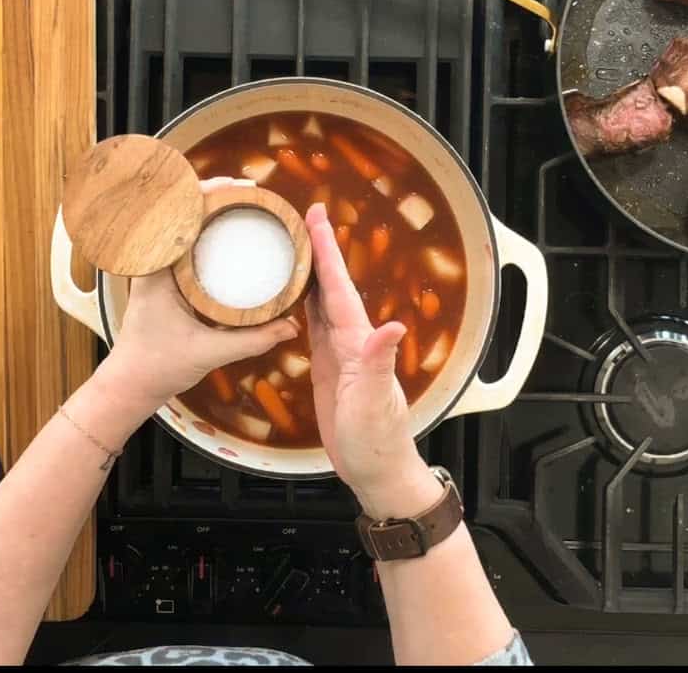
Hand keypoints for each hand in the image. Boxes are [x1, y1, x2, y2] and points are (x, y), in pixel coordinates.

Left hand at [97, 178, 298, 415]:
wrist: (130, 384)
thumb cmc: (158, 367)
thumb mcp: (210, 352)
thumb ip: (253, 339)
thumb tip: (292, 326)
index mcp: (156, 270)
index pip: (174, 214)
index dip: (205, 191)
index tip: (238, 187)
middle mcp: (152, 262)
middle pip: (178, 211)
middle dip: (212, 193)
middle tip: (250, 192)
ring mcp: (156, 269)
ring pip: (178, 224)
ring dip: (206, 208)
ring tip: (242, 203)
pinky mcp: (163, 278)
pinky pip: (181, 242)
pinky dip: (201, 230)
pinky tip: (225, 230)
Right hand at [304, 203, 442, 518]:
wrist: (375, 469)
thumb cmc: (377, 440)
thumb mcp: (374, 402)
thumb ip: (379, 364)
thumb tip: (394, 327)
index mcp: (358, 343)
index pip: (339, 289)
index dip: (328, 253)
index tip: (317, 218)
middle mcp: (351, 341)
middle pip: (330, 287)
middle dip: (319, 251)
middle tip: (304, 217)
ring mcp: (340, 354)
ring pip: (321, 303)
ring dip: (310, 273)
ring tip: (295, 245)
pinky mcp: (328, 369)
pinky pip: (313, 327)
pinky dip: (303, 306)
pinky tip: (293, 296)